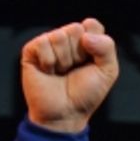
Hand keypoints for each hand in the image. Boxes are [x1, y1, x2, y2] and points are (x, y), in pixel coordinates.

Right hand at [20, 18, 118, 133]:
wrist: (65, 115)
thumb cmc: (85, 96)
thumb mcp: (107, 72)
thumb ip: (107, 47)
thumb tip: (85, 35)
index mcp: (84, 41)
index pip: (92, 25)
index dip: (94, 46)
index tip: (90, 64)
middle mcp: (66, 39)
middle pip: (75, 29)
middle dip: (78, 54)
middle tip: (73, 71)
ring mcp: (48, 44)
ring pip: (59, 36)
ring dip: (63, 61)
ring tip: (60, 73)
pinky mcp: (31, 51)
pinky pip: (42, 43)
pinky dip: (48, 61)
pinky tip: (48, 72)